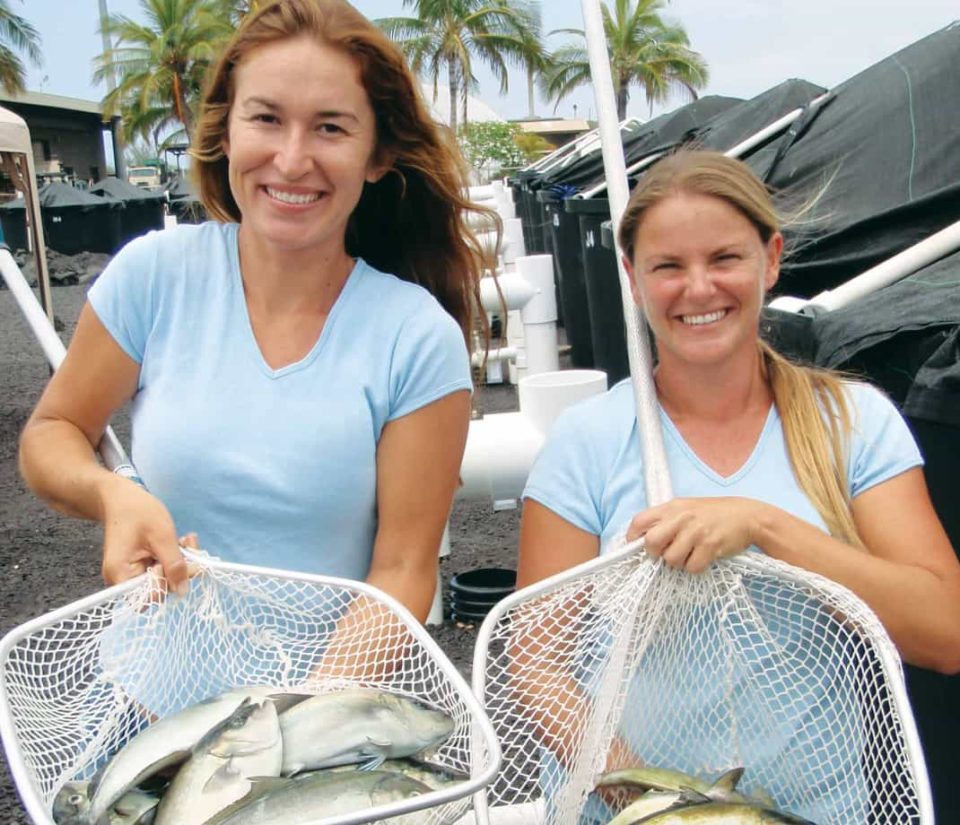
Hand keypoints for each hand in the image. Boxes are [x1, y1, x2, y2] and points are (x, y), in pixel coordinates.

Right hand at [98, 476, 189, 594]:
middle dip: (179, 568)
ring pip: (164, 578)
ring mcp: (131, 574)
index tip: (180, 559)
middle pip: (158, 588)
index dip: (169, 581)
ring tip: (187, 539)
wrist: (121, 497)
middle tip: (190, 544)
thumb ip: (174, 564)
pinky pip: (161, 569)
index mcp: (120, 574)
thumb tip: (183, 591)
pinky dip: (174, 557)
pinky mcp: (141, 566)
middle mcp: (122, 580)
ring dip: (180, 561)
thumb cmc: (137, 511)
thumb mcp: (162, 536)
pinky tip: (182, 541)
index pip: (150, 595)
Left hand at [626, 497, 760, 572]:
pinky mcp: (710, 545)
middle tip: (665, 554)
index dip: (633, 537)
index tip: (637, 546)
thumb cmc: (713, 514)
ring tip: (690, 554)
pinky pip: (692, 567)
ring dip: (679, 563)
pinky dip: (696, 567)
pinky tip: (703, 557)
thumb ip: (666, 520)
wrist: (747, 516)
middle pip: (651, 543)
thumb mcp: (687, 508)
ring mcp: (696, 531)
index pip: (639, 521)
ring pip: (671, 559)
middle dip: (655, 554)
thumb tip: (645, 540)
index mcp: (672, 506)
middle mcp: (681, 517)